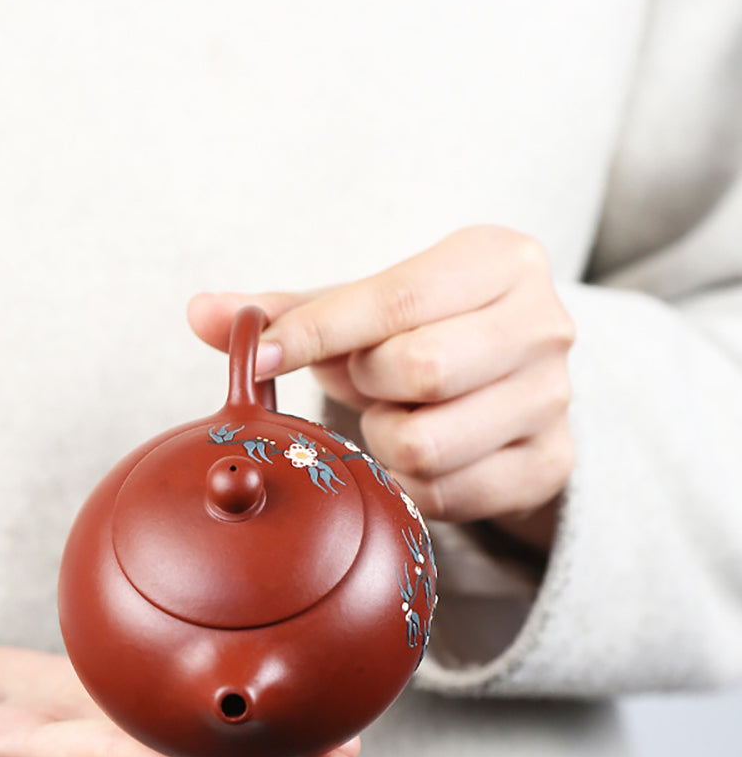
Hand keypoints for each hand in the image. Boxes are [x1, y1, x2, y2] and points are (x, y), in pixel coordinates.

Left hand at [189, 226, 574, 552]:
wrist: (505, 377)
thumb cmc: (421, 330)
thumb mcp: (361, 308)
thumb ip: (287, 311)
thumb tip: (201, 312)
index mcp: (500, 261)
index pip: (395, 300)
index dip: (315, 332)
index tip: (261, 356)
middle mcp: (545, 325)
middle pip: (419, 370)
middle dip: (366, 383)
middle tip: (368, 379)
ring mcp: (555, 400)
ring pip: (428, 444)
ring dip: (385, 438)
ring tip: (396, 413)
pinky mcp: (550, 464)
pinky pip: (448, 495)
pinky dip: (410, 483)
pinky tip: (417, 453)